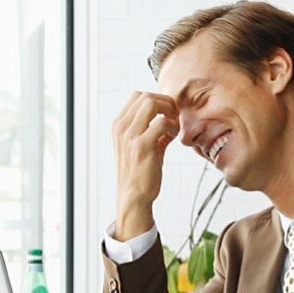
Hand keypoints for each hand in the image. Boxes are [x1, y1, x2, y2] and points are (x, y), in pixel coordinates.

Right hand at [112, 91, 179, 240]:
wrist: (133, 196)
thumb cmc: (140, 171)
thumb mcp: (141, 146)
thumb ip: (152, 129)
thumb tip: (170, 118)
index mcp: (118, 125)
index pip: (137, 96)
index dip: (157, 99)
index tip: (168, 113)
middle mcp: (121, 127)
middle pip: (145, 96)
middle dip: (165, 102)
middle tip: (175, 117)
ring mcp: (130, 136)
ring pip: (151, 103)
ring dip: (168, 111)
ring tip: (174, 126)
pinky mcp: (142, 146)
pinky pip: (161, 123)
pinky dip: (172, 126)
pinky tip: (173, 137)